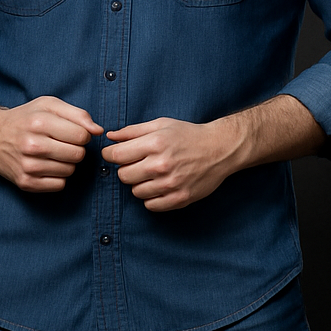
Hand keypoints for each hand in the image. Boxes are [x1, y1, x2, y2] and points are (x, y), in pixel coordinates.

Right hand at [0, 96, 103, 191]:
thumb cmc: (24, 119)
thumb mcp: (48, 105)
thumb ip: (77, 114)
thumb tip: (98, 131)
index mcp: (39, 122)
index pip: (82, 135)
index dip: (81, 134)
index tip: (71, 132)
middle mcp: (32, 145)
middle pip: (78, 155)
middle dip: (75, 149)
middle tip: (62, 144)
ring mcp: (27, 166)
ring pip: (70, 171)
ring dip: (66, 163)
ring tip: (52, 154)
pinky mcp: (25, 183)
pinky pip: (59, 185)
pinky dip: (57, 177)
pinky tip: (47, 166)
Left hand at [102, 117, 235, 211]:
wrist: (220, 149)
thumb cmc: (189, 135)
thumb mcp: (161, 125)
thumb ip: (133, 131)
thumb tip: (110, 136)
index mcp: (155, 144)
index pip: (116, 155)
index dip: (110, 155)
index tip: (114, 155)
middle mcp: (161, 165)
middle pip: (123, 176)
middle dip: (126, 169)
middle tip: (138, 164)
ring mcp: (171, 184)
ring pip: (136, 192)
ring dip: (140, 184)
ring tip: (152, 175)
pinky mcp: (180, 198)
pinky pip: (150, 205)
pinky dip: (151, 197)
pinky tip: (159, 186)